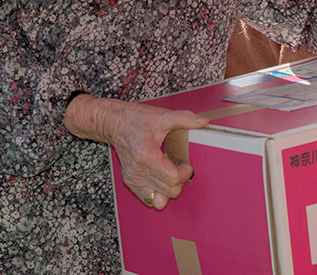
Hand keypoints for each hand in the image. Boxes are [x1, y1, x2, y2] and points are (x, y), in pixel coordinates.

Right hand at [65, 94, 207, 210]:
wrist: (114, 123)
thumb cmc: (135, 119)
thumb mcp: (162, 116)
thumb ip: (184, 119)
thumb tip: (202, 122)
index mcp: (147, 156)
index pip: (173, 179)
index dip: (185, 173)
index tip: (186, 165)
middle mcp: (138, 171)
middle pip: (169, 191)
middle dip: (180, 181)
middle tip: (179, 167)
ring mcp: (133, 178)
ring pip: (159, 201)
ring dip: (168, 190)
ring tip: (169, 174)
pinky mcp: (130, 182)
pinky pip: (148, 199)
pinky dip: (157, 192)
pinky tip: (159, 177)